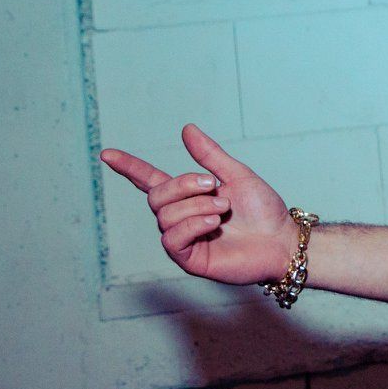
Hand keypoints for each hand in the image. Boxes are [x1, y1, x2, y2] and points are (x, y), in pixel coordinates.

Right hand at [99, 123, 298, 285]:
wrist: (281, 239)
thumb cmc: (263, 210)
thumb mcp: (237, 175)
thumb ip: (210, 156)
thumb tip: (186, 128)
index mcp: (188, 197)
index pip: (149, 181)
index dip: (129, 168)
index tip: (106, 154)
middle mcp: (180, 218)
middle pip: (156, 196)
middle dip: (184, 186)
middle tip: (215, 187)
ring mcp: (183, 239)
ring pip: (165, 216)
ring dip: (196, 206)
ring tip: (223, 210)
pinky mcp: (189, 259)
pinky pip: (172, 239)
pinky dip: (193, 224)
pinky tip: (214, 223)